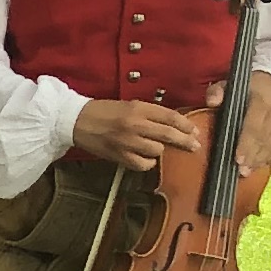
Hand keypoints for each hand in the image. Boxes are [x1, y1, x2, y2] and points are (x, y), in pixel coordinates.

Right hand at [70, 98, 206, 170]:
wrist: (75, 120)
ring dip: (160, 150)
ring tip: (155, 148)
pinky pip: (143, 164)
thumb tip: (174, 125)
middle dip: (185, 141)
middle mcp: (134, 124)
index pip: (170, 116)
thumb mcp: (129, 105)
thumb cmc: (103, 112)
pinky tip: (144, 158)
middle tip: (194, 146)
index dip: (186, 125)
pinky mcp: (118, 155)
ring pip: (156, 150)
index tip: (194, 131)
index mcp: (138, 108)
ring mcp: (126, 141)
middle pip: (168, 134)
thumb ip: (150, 114)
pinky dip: (147, 163)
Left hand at [219, 69, 270, 175]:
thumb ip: (217, 92)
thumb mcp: (228, 86)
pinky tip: (259, 164)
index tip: (238, 159)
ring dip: (260, 160)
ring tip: (247, 171)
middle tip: (240, 171)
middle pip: (264, 139)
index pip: (254, 126)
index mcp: (262, 100)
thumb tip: (212, 102)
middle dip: (252, 157)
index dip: (246, 144)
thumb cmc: (245, 90)